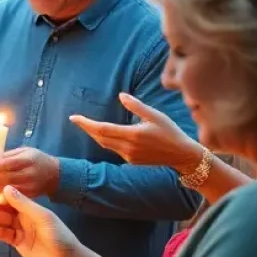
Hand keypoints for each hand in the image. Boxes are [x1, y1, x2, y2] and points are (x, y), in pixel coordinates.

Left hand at [0, 147, 59, 200]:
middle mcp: (30, 174)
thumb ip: (7, 155)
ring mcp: (31, 187)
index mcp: (28, 160)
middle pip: (7, 178)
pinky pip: (14, 198)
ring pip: (9, 190)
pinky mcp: (30, 196)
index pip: (9, 164)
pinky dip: (1, 197)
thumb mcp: (24, 151)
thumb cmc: (36, 159)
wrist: (54, 174)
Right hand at [0, 186, 78, 256]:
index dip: (3, 197)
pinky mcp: (16, 242)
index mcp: (31, 207)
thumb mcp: (42, 217)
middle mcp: (23, 216)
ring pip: (2, 221)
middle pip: (5, 209)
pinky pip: (3, 234)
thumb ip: (24, 204)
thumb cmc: (58, 235)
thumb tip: (6, 187)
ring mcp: (19, 229)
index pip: (13, 198)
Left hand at [70, 93, 198, 173]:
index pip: (102, 129)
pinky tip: (102, 133)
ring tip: (85, 124)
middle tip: (76, 119)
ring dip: (94, 134)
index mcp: (133, 135)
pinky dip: (104, 140)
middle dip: (86, 128)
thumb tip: (120, 95)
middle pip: (99, 137)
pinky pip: (112, 149)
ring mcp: (128, 156)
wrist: (182, 155)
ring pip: (104, 144)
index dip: (86, 123)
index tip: (74, 117)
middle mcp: (128, 147)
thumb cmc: (170, 132)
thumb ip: (136, 106)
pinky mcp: (131, 160)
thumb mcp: (155, 115)